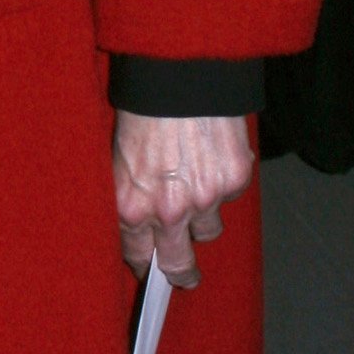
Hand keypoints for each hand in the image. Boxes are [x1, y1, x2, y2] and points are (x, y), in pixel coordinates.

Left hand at [112, 110, 253, 286]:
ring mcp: (205, 199)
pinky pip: (230, 197)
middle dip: (180, 274)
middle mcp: (168, 211)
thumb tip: (143, 223)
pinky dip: (224, 183)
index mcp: (131, 206)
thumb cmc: (143, 110)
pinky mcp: (233, 181)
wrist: (179, 77)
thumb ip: (132, 194)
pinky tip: (212, 157)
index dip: (145, 262)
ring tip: (197, 185)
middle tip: (184, 277)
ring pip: (209, 230)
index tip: (150, 268)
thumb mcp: (119, 157)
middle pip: (178, 263)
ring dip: (204, 216)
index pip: (137, 254)